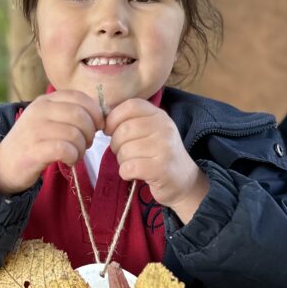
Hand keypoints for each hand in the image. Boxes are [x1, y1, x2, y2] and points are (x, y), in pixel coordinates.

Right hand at [0, 90, 103, 194]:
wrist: (3, 165)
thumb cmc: (33, 144)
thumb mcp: (48, 120)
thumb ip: (69, 113)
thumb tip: (100, 116)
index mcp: (45, 100)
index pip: (80, 98)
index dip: (95, 114)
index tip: (96, 128)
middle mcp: (39, 111)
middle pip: (81, 116)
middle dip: (90, 133)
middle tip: (85, 144)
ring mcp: (35, 130)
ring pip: (75, 134)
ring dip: (82, 149)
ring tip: (75, 155)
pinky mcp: (34, 150)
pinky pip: (65, 149)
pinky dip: (73, 157)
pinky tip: (68, 160)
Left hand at [104, 98, 208, 222]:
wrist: (184, 181)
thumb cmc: (159, 156)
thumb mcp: (151, 132)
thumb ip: (131, 122)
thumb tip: (103, 121)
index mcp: (159, 115)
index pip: (130, 106)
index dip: (114, 118)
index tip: (111, 131)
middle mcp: (164, 128)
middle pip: (123, 130)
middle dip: (116, 145)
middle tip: (124, 154)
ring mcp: (164, 148)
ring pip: (124, 150)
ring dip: (122, 161)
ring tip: (134, 164)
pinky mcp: (160, 169)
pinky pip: (129, 167)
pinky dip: (126, 173)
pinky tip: (134, 174)